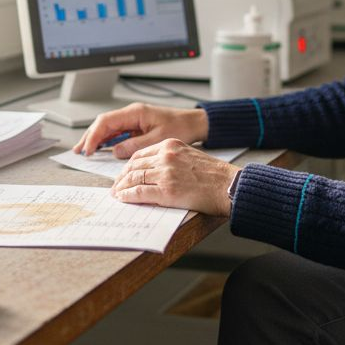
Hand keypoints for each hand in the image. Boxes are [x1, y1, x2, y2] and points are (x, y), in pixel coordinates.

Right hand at [73, 103, 208, 157]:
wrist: (194, 123)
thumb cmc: (180, 127)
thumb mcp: (157, 139)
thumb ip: (135, 145)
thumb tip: (115, 151)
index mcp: (136, 112)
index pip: (106, 121)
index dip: (94, 135)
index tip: (88, 149)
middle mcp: (132, 113)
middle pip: (103, 123)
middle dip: (90, 136)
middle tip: (79, 151)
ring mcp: (133, 119)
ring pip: (108, 127)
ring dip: (96, 138)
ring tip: (84, 150)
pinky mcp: (137, 125)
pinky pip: (117, 132)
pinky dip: (107, 140)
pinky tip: (100, 148)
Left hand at [111, 138, 238, 216]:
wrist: (229, 186)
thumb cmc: (214, 175)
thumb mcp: (189, 156)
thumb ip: (170, 160)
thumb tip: (151, 172)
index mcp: (170, 145)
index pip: (140, 154)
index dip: (128, 166)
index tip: (123, 175)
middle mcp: (166, 156)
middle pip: (134, 166)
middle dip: (121, 178)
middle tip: (116, 187)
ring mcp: (166, 173)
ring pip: (133, 178)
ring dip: (121, 188)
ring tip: (117, 195)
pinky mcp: (167, 190)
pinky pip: (139, 192)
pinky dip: (128, 196)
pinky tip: (123, 199)